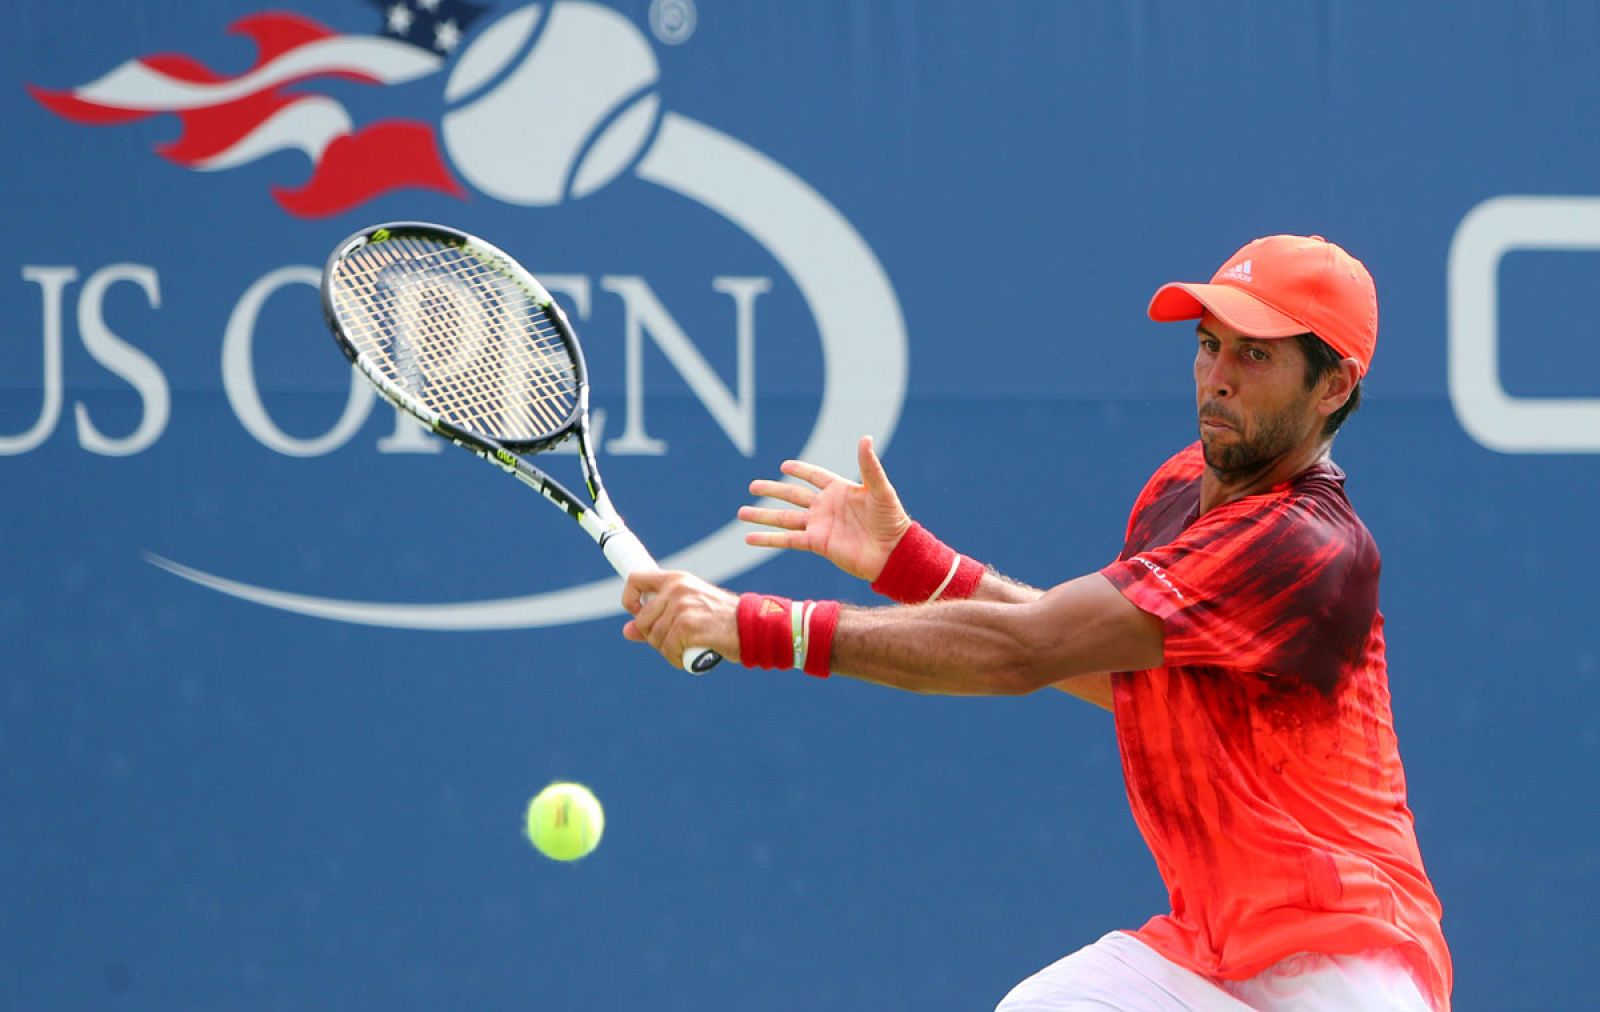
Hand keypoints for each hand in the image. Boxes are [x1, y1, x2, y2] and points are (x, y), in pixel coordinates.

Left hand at [622, 570, 740, 668]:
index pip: (635, 579)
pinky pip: (668, 650)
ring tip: (687, 648)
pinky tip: (690, 656)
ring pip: (655, 638)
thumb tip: (626, 631)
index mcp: (676, 579)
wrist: (750, 625)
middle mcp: (676, 589)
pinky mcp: (687, 627)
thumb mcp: (688, 608)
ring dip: (668, 650)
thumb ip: (657, 617)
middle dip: (654, 637)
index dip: (629, 600)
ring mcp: (681, 607)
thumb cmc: (720, 618)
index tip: (638, 614)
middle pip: (642, 620)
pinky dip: (677, 659)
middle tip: (675, 641)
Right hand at [738, 435, 911, 581]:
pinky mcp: (817, 544)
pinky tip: (749, 537)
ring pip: (784, 518)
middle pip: (793, 495)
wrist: (893, 554)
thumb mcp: (880, 490)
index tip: (783, 465)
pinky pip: (787, 540)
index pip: (815, 476)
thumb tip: (864, 437)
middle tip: (752, 486)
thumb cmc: (892, 520)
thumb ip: (869, 466)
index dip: (800, 470)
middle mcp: (826, 507)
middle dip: (772, 490)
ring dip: (763, 515)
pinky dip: (768, 539)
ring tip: (741, 512)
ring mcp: (819, 526)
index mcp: (840, 490)